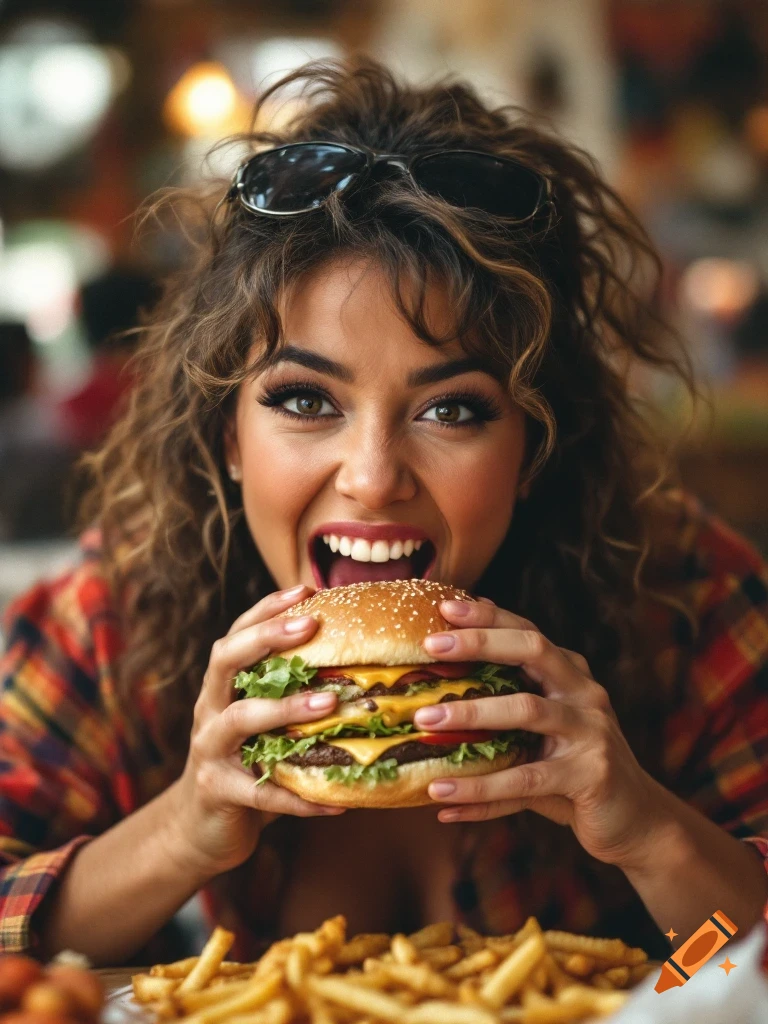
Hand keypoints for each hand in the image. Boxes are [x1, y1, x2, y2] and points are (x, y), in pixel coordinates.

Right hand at [168, 584, 344, 879]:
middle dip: (267, 637)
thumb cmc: (248, 762)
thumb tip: (364, 669)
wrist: (201, 828)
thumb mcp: (264, 722)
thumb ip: (292, 695)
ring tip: (329, 704)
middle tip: (311, 625)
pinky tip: (336, 803)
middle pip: (226, 660)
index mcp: (222, 687)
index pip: (238, 634)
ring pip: (240, 720)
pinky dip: (298, 798)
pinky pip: (260, 792)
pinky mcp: (217, 791)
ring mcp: (209, 749)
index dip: (267, 609)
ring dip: (285, 708)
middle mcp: (209, 709)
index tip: (305, 589)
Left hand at [413, 598, 667, 870]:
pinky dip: (480, 790)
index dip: (487, 616)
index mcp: (570, 675)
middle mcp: (584, 693)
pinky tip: (441, 796)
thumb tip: (433, 691)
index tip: (444, 606)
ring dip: (471, 714)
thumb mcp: (541, 732)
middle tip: (431, 645)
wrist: (636, 821)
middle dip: (481, 642)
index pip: (527, 632)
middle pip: (534, 650)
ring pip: (526, 711)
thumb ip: (503, 706)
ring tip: (425, 719)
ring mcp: (592, 732)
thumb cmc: (573, 770)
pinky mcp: (591, 776)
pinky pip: (525, 781)